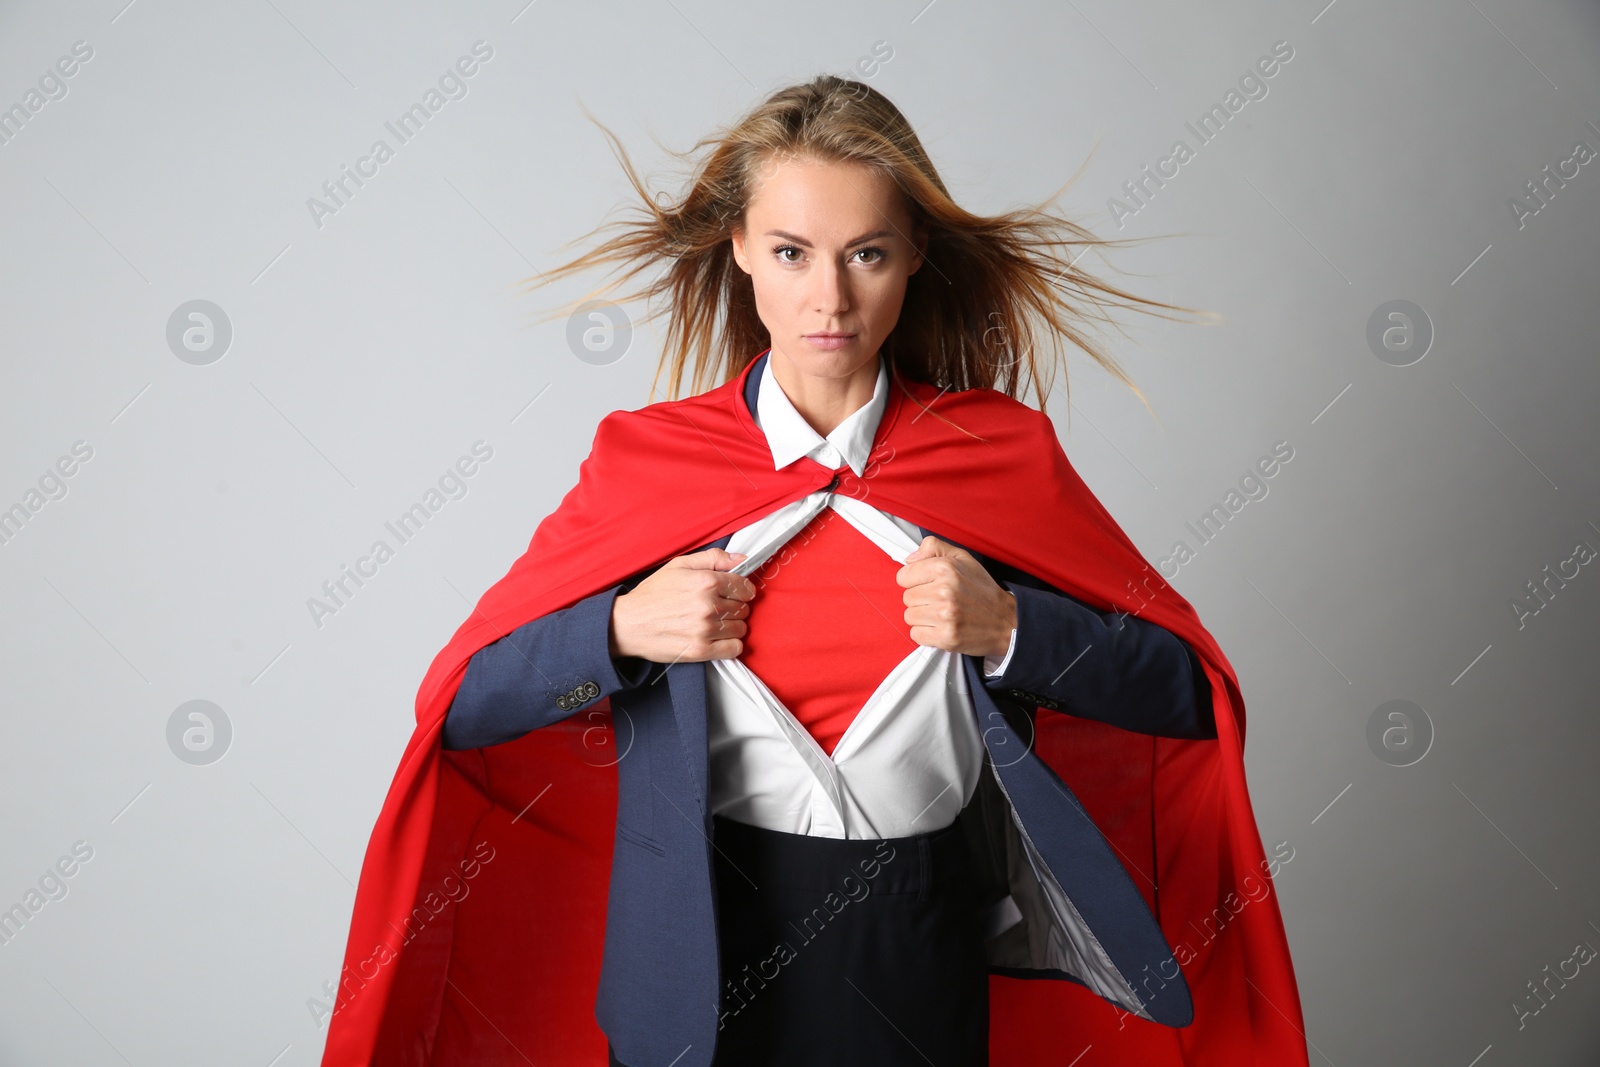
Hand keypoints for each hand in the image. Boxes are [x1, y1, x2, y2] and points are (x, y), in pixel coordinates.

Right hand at [609, 547, 755, 663]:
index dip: (742, 590)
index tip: (735, 593)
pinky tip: (717, 638)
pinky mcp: (701, 650)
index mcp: (706, 581)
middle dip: (735, 607)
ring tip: (714, 623)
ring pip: (741, 628)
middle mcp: (708, 605)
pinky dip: (730, 644)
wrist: (628, 624)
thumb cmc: (652, 594)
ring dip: (732, 626)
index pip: (745, 587)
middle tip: (718, 608)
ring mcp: (705, 630)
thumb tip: (742, 558)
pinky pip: (734, 649)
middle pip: (744, 608)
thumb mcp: (679, 566)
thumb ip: (713, 558)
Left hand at [896, 536, 1015, 657]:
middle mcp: (944, 591)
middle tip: (940, 600)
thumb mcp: (963, 559)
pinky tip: (941, 626)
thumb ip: (934, 548)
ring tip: (942, 613)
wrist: (1006, 621)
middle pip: (907, 597)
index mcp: (945, 568)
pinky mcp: (946, 637)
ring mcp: (945, 615)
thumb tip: (910, 559)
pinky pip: (916, 634)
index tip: (927, 584)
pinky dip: (926, 633)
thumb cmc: (983, 591)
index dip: (914, 580)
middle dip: (920, 599)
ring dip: (922, 617)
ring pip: (909, 616)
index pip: (903, 576)